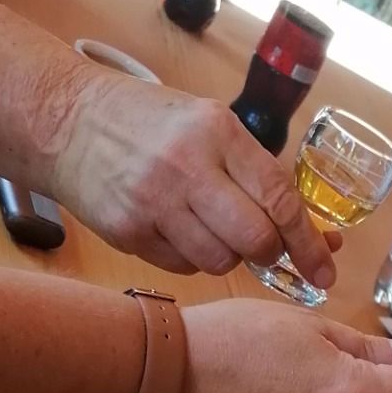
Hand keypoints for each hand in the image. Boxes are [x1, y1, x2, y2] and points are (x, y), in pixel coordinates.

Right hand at [57, 76, 336, 287]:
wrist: (66, 120)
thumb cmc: (152, 124)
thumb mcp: (211, 126)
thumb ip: (261, 175)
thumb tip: (321, 233)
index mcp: (218, 132)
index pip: (280, 200)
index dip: (309, 243)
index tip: (325, 271)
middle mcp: (187, 166)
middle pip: (255, 241)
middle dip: (268, 253)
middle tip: (261, 244)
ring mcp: (154, 202)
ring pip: (221, 262)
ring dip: (228, 256)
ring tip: (209, 226)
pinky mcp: (128, 231)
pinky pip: (184, 268)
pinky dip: (192, 258)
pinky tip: (177, 228)